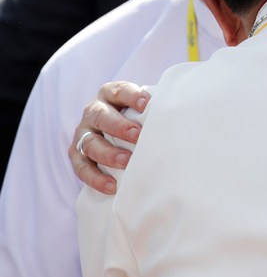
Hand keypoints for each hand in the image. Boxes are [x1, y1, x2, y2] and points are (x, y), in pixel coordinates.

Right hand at [68, 80, 148, 194]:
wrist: (117, 132)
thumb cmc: (138, 117)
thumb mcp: (144, 107)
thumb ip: (155, 108)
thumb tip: (180, 116)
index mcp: (110, 94)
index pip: (119, 91)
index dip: (131, 96)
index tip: (146, 103)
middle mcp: (93, 111)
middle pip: (101, 116)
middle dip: (119, 126)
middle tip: (137, 135)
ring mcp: (83, 133)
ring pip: (90, 143)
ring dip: (108, 153)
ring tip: (126, 162)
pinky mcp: (77, 154)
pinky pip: (82, 167)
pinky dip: (95, 177)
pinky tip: (112, 186)